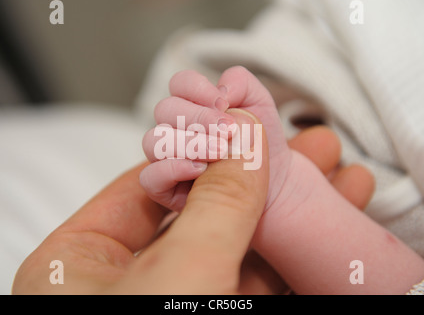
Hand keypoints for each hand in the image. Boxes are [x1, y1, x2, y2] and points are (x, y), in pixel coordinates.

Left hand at [12, 122, 373, 293]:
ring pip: (243, 248)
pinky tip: (333, 230)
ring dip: (294, 215)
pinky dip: (301, 259)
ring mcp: (184, 302)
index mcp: (86, 262)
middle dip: (264, 178)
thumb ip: (214, 208)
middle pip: (207, 211)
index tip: (247, 125)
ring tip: (337, 178)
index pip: (150, 184)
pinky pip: (265, 283)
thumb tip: (242, 141)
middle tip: (308, 146)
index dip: (202, 150)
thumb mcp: (174, 280)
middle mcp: (134, 281)